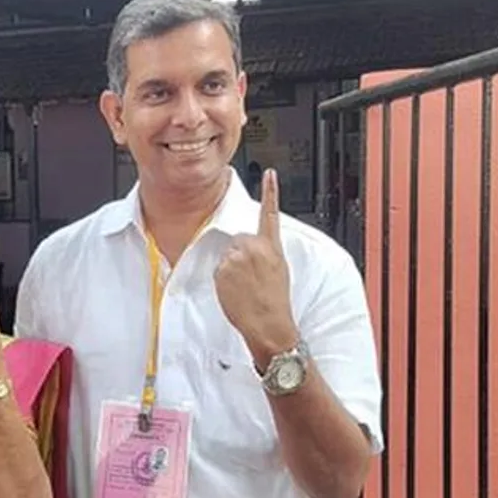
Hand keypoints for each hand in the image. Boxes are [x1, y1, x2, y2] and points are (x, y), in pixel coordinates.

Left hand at [213, 169, 297, 360]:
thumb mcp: (279, 270)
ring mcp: (236, 256)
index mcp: (272, 246)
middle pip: (238, 240)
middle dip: (241, 255)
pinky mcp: (222, 268)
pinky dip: (223, 279)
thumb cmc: (276, 301)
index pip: (270, 213)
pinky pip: (218, 270)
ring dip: (231, 269)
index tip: (270, 173)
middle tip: (252, 278)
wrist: (269, 323)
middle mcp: (253, 247)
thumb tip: (252, 247)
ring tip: (245, 287)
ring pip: (227, 256)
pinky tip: (236, 292)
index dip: (271, 192)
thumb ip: (265, 252)